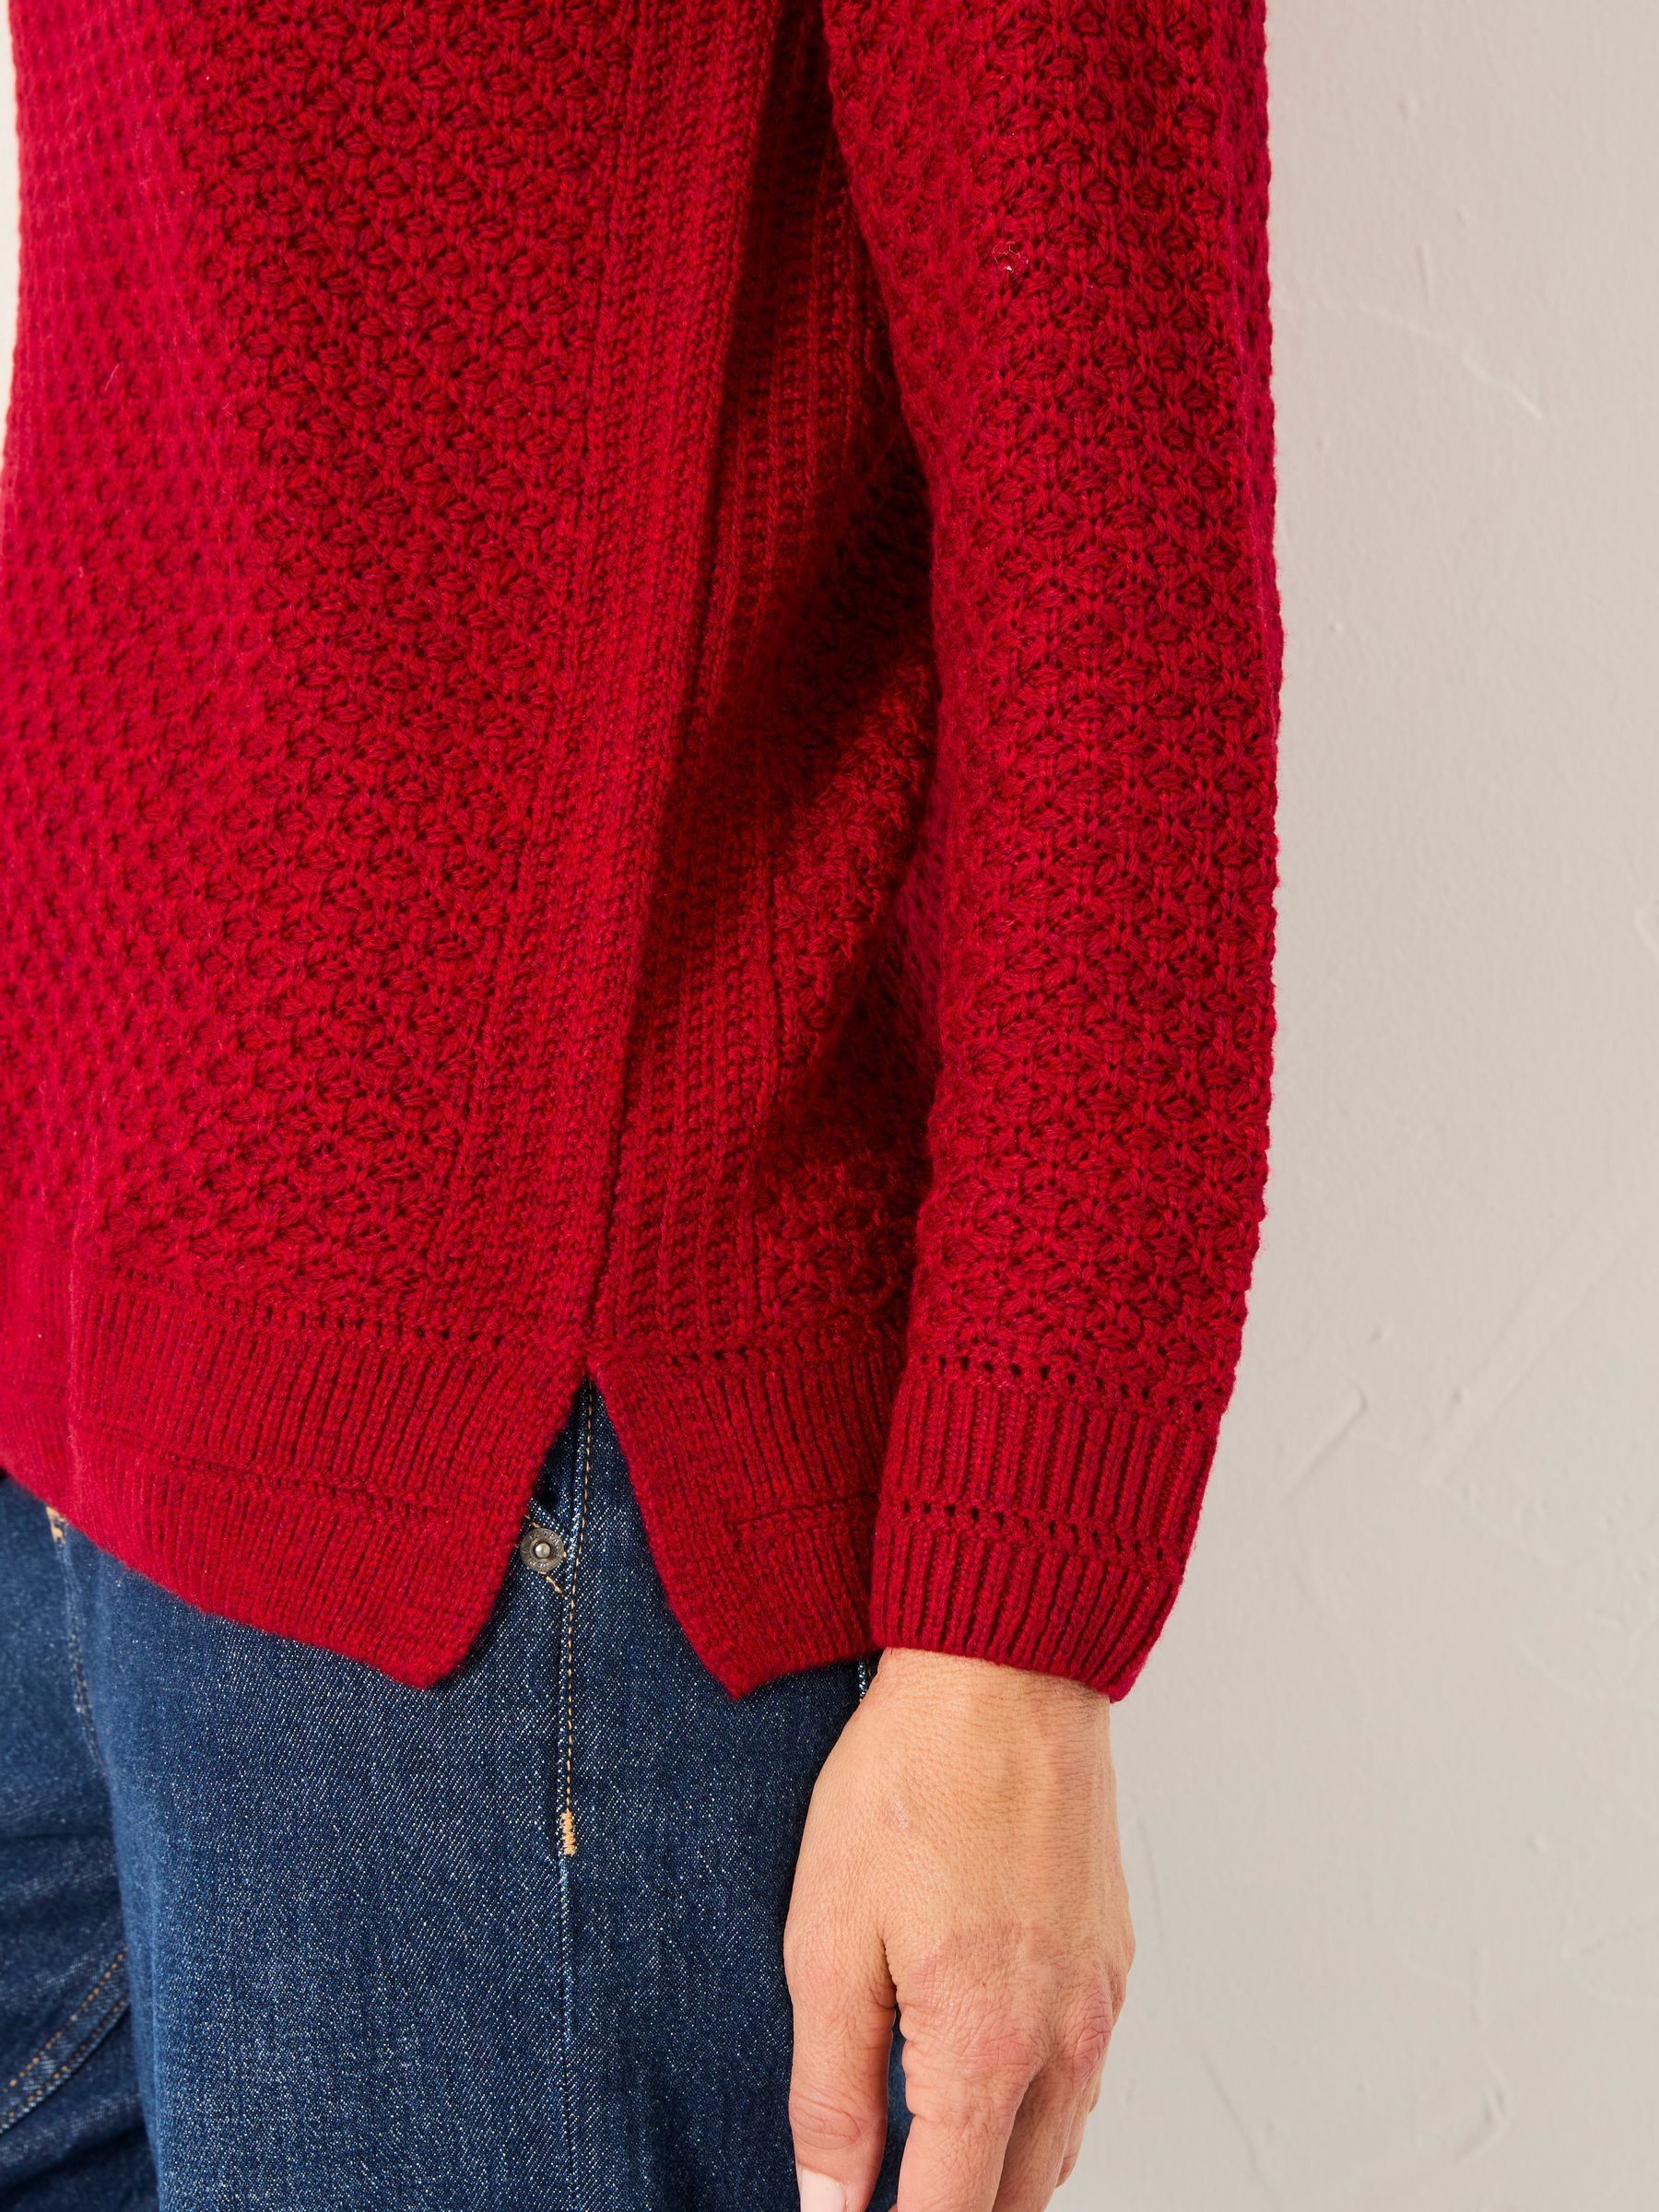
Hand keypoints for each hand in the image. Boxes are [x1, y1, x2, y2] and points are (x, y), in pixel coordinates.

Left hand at [784, 1646, 1132, 2211]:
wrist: (1007, 1666)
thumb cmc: (911, 1779)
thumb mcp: (828, 1937)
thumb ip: (830, 2091)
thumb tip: (828, 2202)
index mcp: (988, 2047)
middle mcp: (1065, 2038)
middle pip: (1020, 2200)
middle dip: (956, 2211)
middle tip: (885, 2187)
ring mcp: (1100, 1997)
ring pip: (1060, 2143)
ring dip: (1000, 2171)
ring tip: (924, 2152)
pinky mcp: (1112, 1955)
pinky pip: (1082, 2072)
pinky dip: (1034, 2105)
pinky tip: (982, 2071)